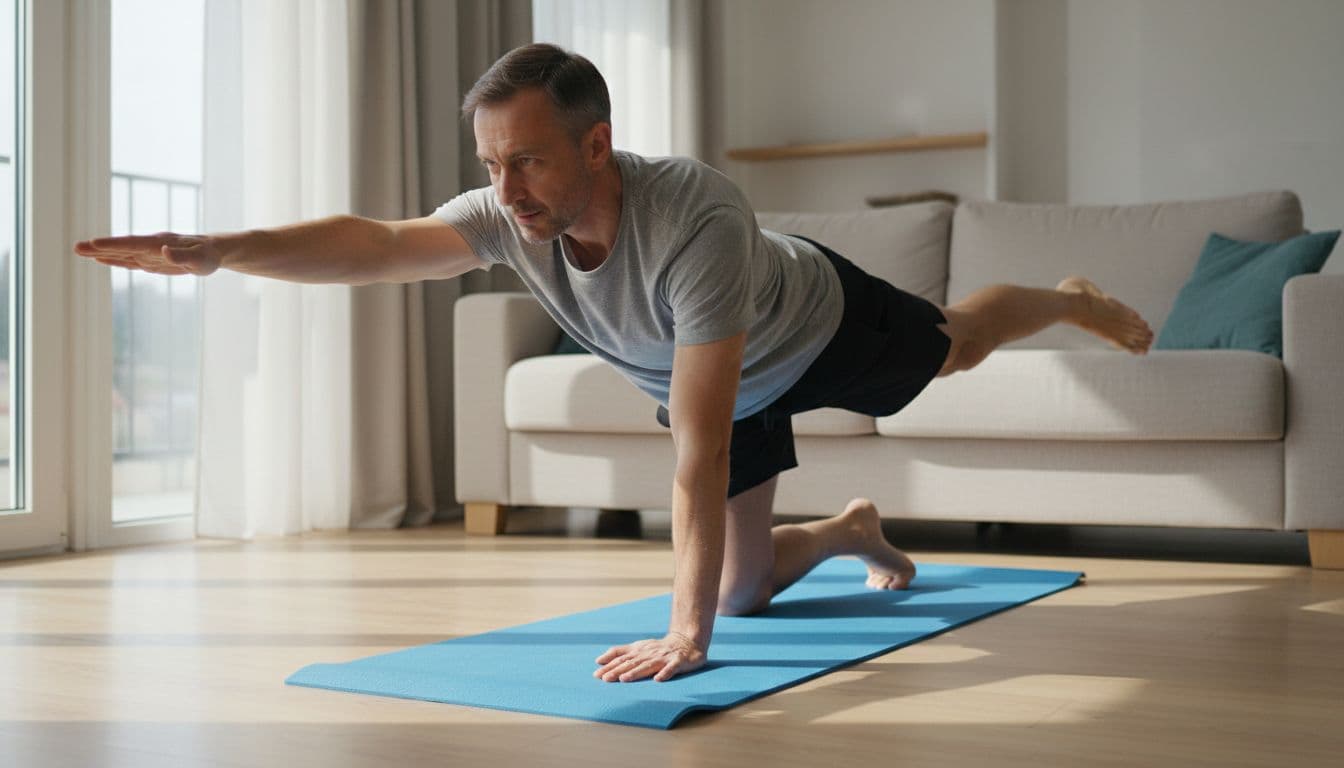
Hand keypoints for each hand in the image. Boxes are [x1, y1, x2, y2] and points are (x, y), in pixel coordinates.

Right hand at [73, 231, 221, 276]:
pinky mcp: (150, 260)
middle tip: (76, 247)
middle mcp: (151, 245)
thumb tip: (163, 251)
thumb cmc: (208, 257)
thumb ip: (182, 257)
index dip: (114, 245)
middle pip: (121, 246)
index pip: (133, 244)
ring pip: (121, 252)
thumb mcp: (199, 261)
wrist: (212, 251)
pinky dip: (113, 259)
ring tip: (79, 250)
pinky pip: (128, 260)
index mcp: (160, 243)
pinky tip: (99, 258)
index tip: (94, 244)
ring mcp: (149, 252)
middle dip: (99, 247)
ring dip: (100, 252)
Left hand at [594, 631, 705, 682]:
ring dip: (636, 672)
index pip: (621, 657)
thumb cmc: (658, 648)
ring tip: (624, 678)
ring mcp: (664, 658)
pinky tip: (658, 680)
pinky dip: (665, 673)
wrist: (686, 642)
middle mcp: (649, 654)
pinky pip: (671, 668)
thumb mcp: (638, 648)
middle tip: (605, 679)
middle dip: (618, 670)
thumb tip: (599, 661)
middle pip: (632, 662)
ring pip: (648, 665)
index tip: (597, 674)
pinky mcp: (678, 662)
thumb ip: (620, 653)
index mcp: (639, 651)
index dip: (609, 665)